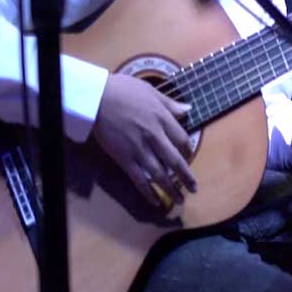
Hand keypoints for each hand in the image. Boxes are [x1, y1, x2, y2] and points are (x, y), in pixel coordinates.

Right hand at [93, 73, 195, 210]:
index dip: (189, 150)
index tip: (190, 157)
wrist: (97, 97)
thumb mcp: (152, 91)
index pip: (183, 140)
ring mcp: (139, 149)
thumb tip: (188, 110)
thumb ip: (170, 104)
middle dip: (186, 177)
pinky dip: (148, 192)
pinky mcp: (124, 158)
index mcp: (163, 119)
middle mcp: (155, 136)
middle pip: (176, 161)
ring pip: (160, 174)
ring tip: (180, 200)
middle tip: (194, 188)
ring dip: (171, 189)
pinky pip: (139, 179)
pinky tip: (155, 201)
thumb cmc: (123, 90)